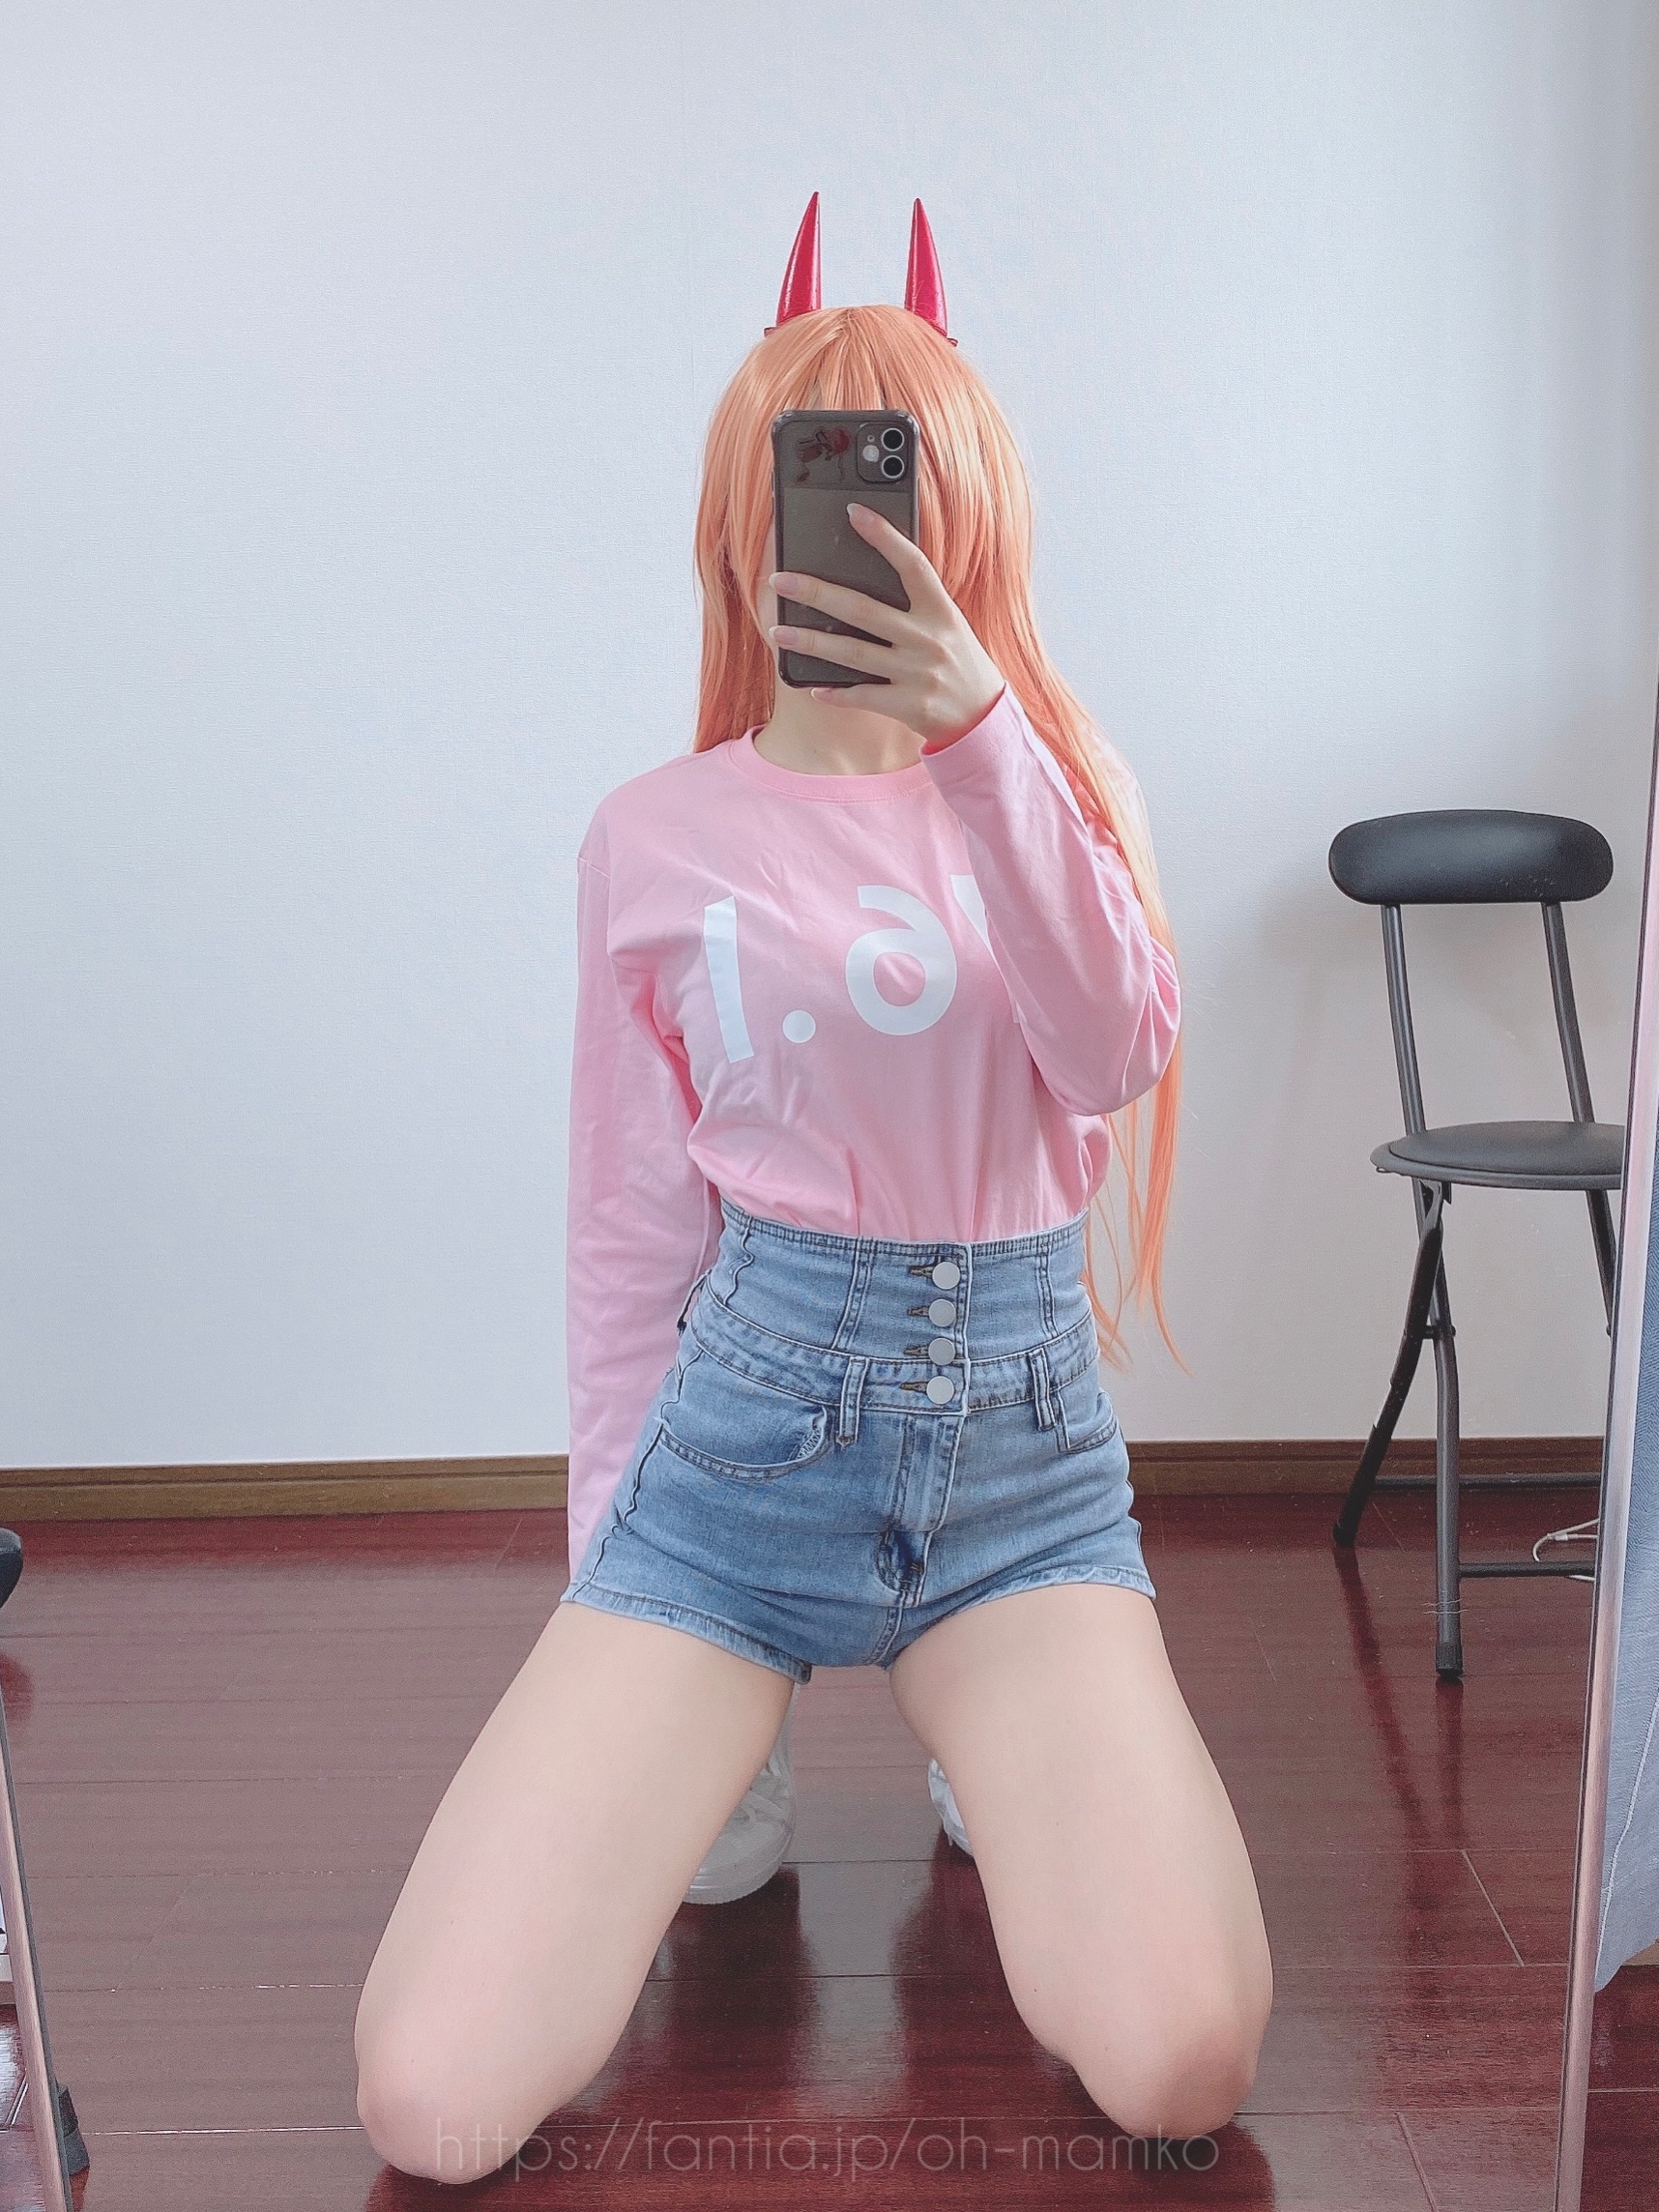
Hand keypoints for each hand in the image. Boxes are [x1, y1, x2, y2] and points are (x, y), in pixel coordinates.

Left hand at [768, 504, 1005, 748]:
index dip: (884, 536)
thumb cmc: (957, 661)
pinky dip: (836, 692)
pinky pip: (863, 696)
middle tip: (779, 581)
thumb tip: (859, 581)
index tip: (853, 512)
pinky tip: (813, 687)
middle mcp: (929, 638)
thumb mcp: (948, 625)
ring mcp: (918, 673)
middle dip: (816, 593)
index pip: (912, 564)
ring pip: (853, 653)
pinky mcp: (909, 705)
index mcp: (941, 611)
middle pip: (863, 609)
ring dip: (811, 642)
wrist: (984, 717)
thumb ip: (914, 605)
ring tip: (777, 632)